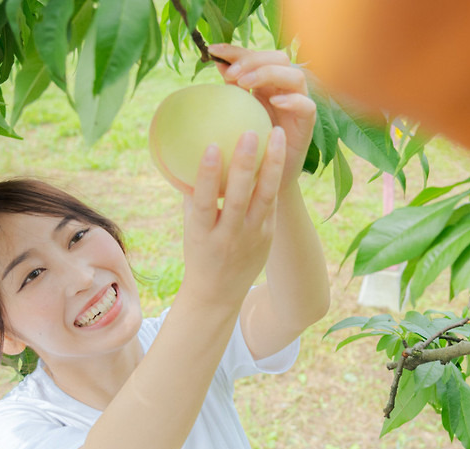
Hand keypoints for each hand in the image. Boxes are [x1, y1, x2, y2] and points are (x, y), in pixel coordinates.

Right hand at [179, 125, 287, 306]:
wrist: (218, 294)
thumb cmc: (199, 251)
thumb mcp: (190, 228)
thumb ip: (193, 197)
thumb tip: (189, 155)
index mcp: (202, 233)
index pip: (204, 202)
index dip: (207, 175)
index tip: (211, 145)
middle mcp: (228, 236)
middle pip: (239, 198)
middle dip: (245, 164)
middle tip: (251, 132)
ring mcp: (252, 237)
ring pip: (265, 198)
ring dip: (273, 165)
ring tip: (278, 134)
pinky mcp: (268, 236)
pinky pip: (272, 203)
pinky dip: (276, 178)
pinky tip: (280, 152)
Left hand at [209, 44, 315, 184]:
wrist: (266, 178)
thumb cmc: (249, 145)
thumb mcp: (235, 114)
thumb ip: (230, 89)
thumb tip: (217, 62)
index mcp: (267, 83)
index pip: (256, 56)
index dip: (236, 50)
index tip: (212, 51)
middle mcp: (285, 89)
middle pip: (279, 58)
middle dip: (253, 60)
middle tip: (231, 74)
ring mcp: (298, 104)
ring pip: (295, 76)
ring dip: (269, 74)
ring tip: (245, 85)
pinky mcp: (307, 123)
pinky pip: (307, 105)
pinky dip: (292, 100)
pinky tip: (273, 102)